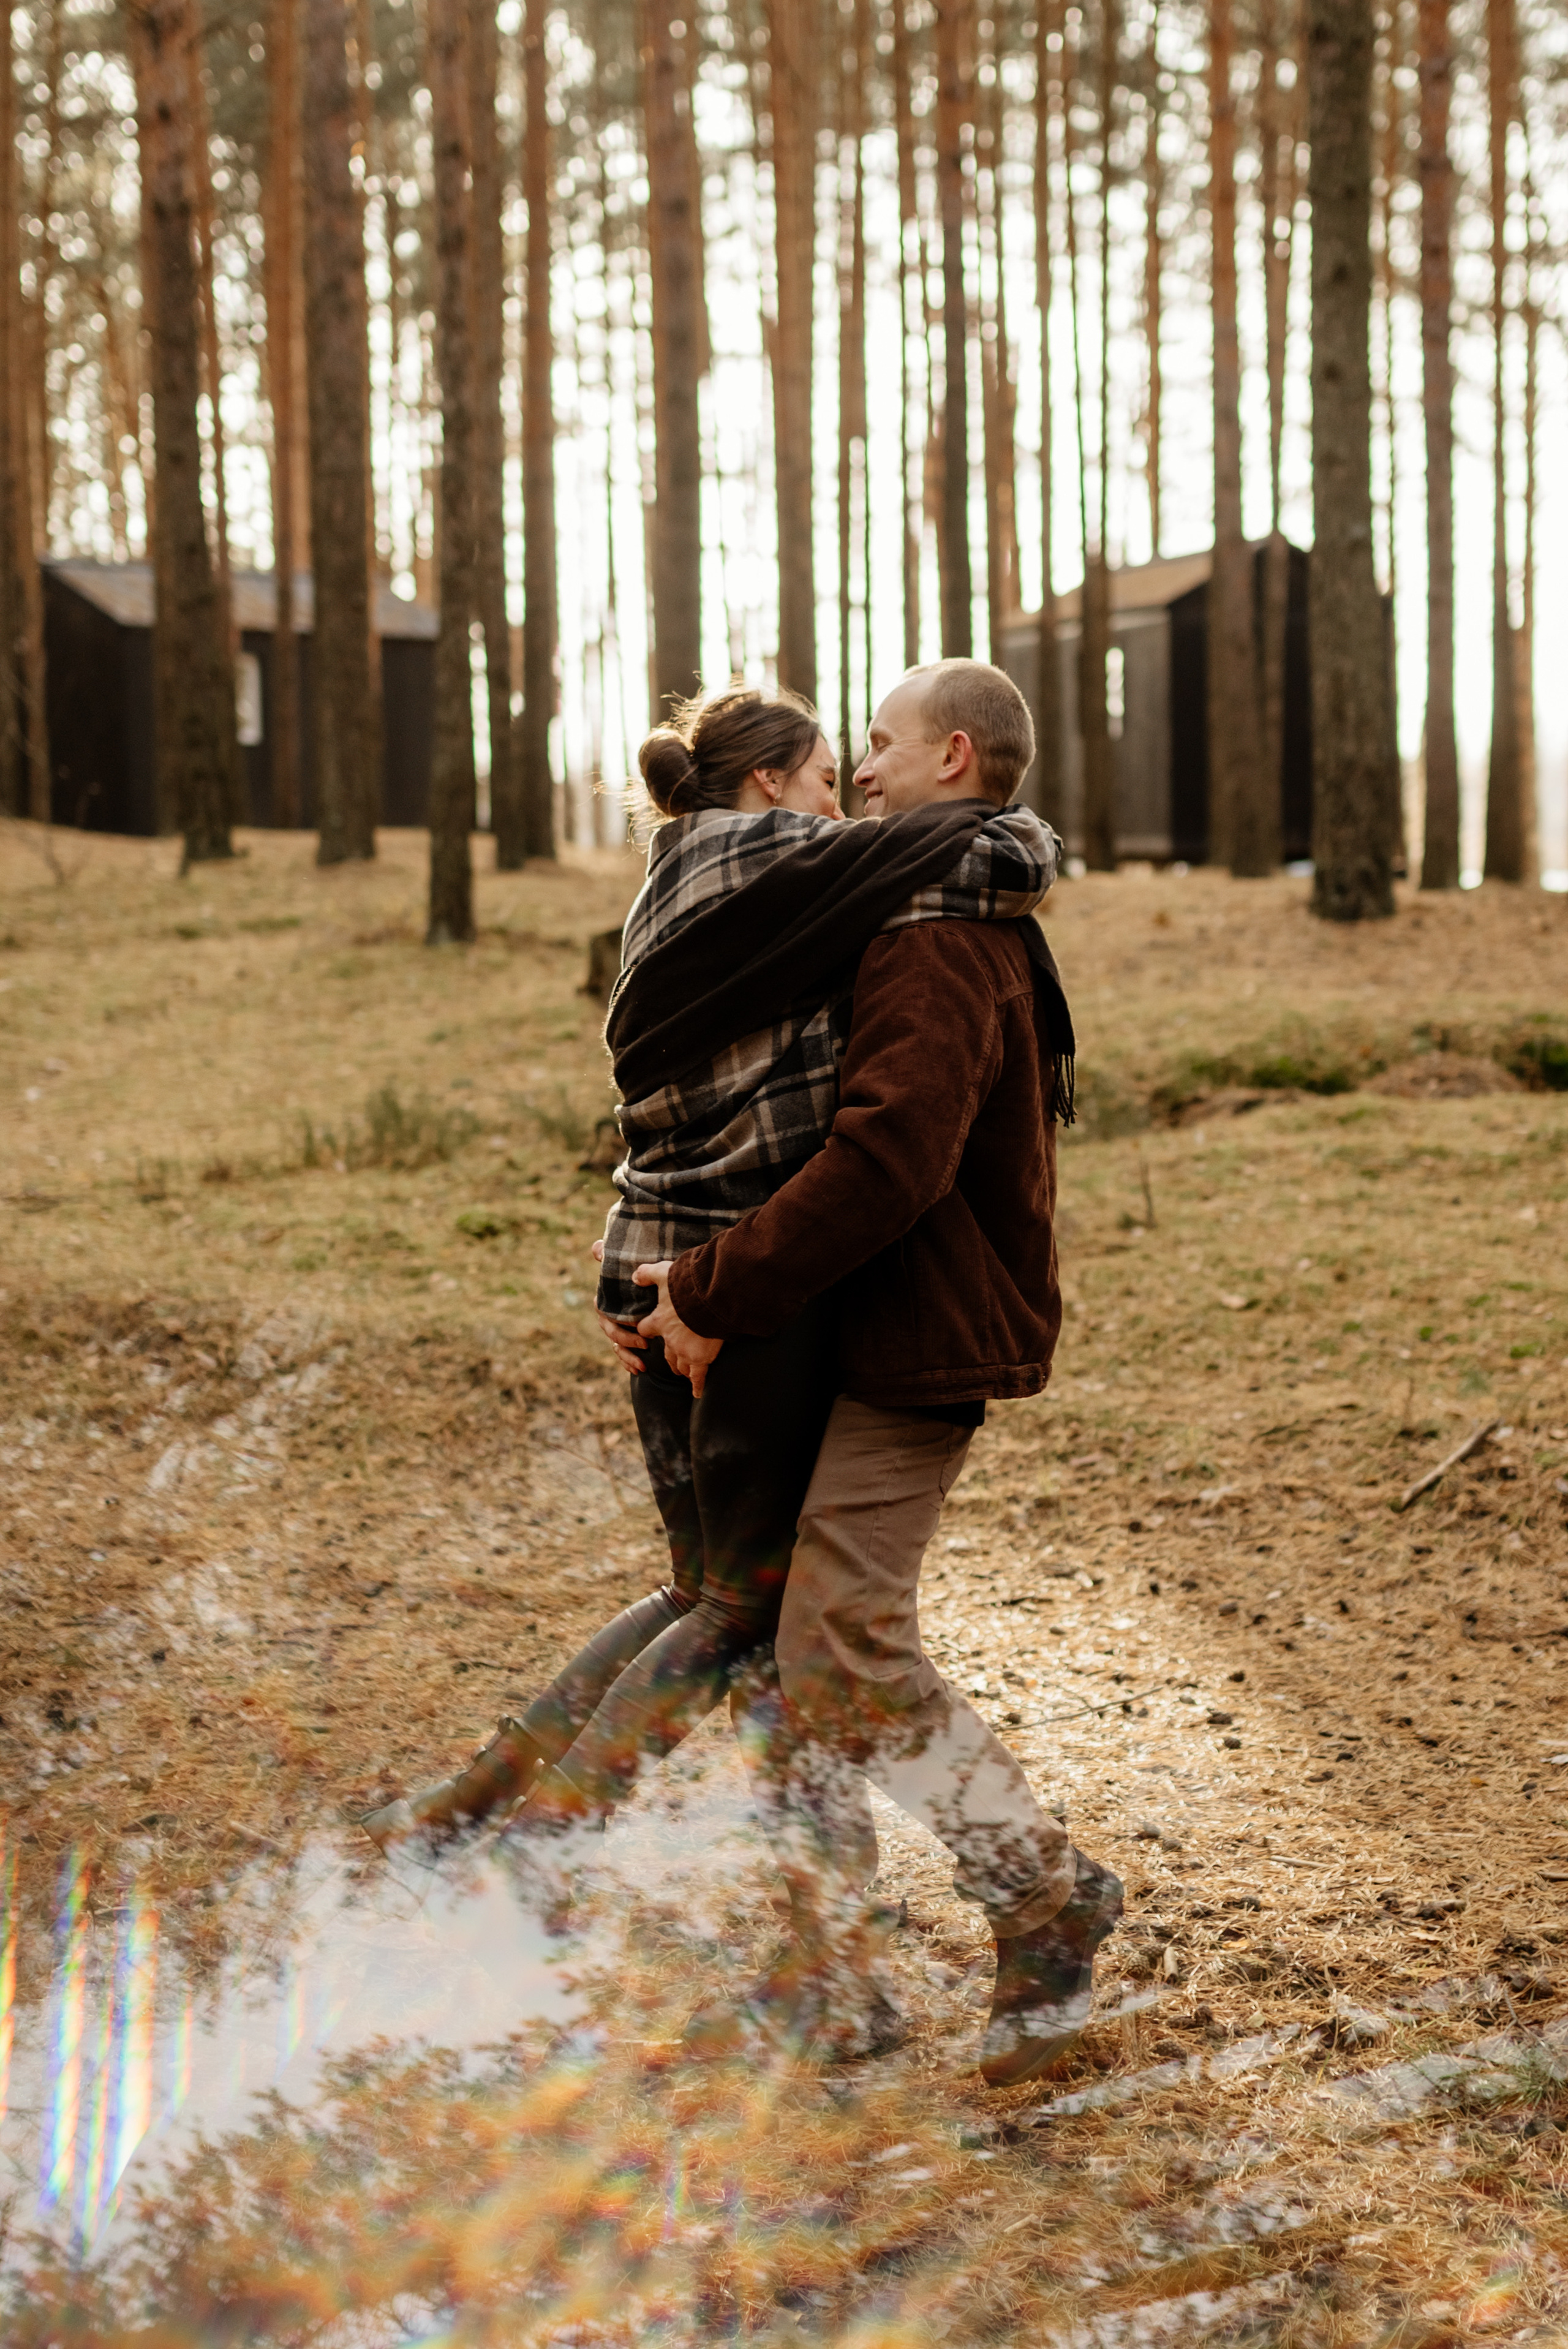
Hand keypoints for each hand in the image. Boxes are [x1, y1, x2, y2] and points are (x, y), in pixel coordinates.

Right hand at [589, 1238, 646, 1372]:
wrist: (656, 1289)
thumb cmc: (637, 1274)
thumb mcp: (627, 1263)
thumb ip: (610, 1255)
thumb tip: (596, 1249)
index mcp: (608, 1300)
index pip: (605, 1312)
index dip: (617, 1320)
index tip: (634, 1323)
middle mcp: (611, 1317)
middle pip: (612, 1332)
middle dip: (627, 1339)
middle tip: (645, 1341)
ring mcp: (619, 1330)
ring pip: (617, 1346)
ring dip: (628, 1356)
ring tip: (642, 1364)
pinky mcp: (628, 1341)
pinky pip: (623, 1355)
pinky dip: (629, 1363)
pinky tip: (639, 1370)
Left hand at [634, 1260, 723, 1396]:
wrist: (709, 1297)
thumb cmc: (686, 1283)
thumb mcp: (663, 1272)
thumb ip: (647, 1274)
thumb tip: (634, 1275)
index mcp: (658, 1320)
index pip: (645, 1328)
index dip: (646, 1329)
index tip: (648, 1330)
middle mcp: (669, 1338)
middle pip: (664, 1352)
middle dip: (667, 1356)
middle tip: (671, 1361)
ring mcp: (684, 1350)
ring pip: (679, 1365)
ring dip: (681, 1369)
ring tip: (683, 1373)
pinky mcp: (700, 1358)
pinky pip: (698, 1376)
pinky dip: (697, 1385)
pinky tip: (696, 1393)